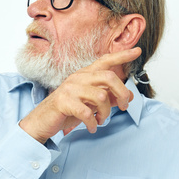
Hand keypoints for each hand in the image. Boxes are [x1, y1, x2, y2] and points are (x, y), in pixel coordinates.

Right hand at [19, 47, 141, 143]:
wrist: (41, 121)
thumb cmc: (66, 110)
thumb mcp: (90, 103)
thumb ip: (108, 97)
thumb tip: (127, 96)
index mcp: (85, 75)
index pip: (105, 60)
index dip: (122, 55)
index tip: (137, 51)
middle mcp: (78, 78)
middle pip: (109, 77)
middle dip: (121, 93)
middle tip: (124, 107)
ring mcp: (70, 89)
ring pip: (101, 96)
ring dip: (106, 113)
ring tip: (101, 121)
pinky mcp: (64, 102)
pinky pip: (87, 112)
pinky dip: (93, 122)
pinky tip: (92, 127)